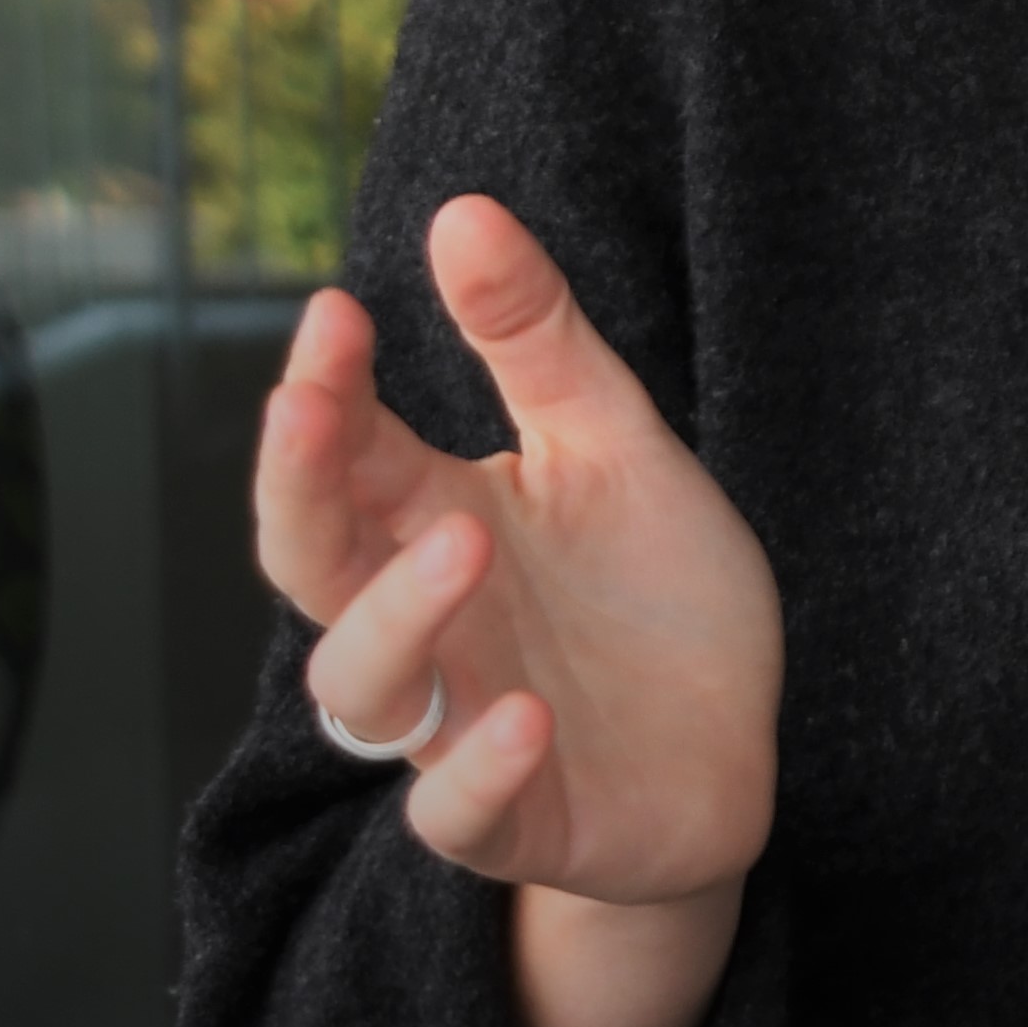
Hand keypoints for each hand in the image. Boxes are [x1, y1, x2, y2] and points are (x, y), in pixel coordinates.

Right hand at [255, 194, 780, 909]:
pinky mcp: (520, 816)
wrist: (732, 743)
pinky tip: (525, 717)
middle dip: (296, 488)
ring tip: (464, 544)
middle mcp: (429, 622)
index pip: (340, 454)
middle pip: (311, 563)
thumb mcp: (612, 443)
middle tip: (312, 405)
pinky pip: (458, 814)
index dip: (320, 389)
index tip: (334, 311)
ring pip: (364, 690)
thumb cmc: (649, 590)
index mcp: (436, 520)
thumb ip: (536, 340)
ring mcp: (460, 722)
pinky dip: (477, 773)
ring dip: (397, 618)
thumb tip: (460, 210)